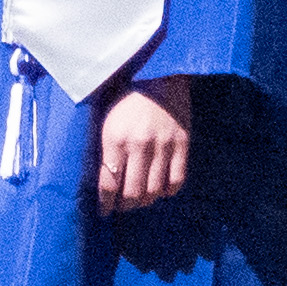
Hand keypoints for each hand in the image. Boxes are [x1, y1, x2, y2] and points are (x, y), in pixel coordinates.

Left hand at [90, 74, 192, 212]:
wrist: (161, 74)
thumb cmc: (127, 98)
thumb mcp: (107, 120)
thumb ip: (105, 149)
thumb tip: (103, 181)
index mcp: (115, 138)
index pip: (108, 184)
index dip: (106, 204)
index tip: (104, 211)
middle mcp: (139, 145)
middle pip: (132, 193)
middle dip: (126, 206)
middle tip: (123, 207)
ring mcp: (163, 145)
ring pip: (154, 190)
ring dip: (145, 201)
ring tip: (140, 200)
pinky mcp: (182, 144)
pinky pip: (176, 180)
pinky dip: (168, 191)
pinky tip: (161, 189)